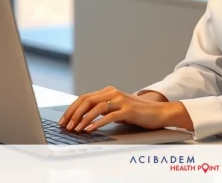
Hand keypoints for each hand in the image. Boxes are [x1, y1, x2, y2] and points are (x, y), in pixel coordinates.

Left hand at [58, 86, 191, 132]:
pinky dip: (97, 123)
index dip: (72, 108)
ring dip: (82, 119)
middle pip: (87, 100)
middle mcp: (113, 93)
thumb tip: (83, 119)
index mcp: (108, 91)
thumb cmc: (137, 113)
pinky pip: (109, 116)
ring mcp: (120, 100)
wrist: (158, 113)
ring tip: (75, 129)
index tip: (63, 120)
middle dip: (73, 113)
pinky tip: (89, 129)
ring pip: (96, 107)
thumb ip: (103, 110)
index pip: (84, 97)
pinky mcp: (127, 109)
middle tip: (65, 126)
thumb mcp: (117, 109)